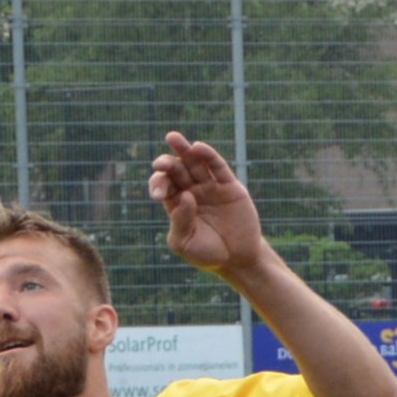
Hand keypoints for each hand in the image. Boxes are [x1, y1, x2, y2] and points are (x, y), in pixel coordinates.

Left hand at [148, 131, 264, 276]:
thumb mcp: (186, 243)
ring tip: (172, 137)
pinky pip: (217, 167)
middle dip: (167, 164)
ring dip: (184, 150)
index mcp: (176, 203)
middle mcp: (192, 191)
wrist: (238, 259)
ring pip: (195, 163)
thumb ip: (180, 222)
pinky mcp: (229, 186)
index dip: (158, 183)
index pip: (164, 185)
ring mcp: (210, 186)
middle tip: (161, 163)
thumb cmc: (207, 253)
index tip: (158, 194)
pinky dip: (208, 155)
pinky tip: (198, 147)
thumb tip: (185, 196)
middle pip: (177, 170)